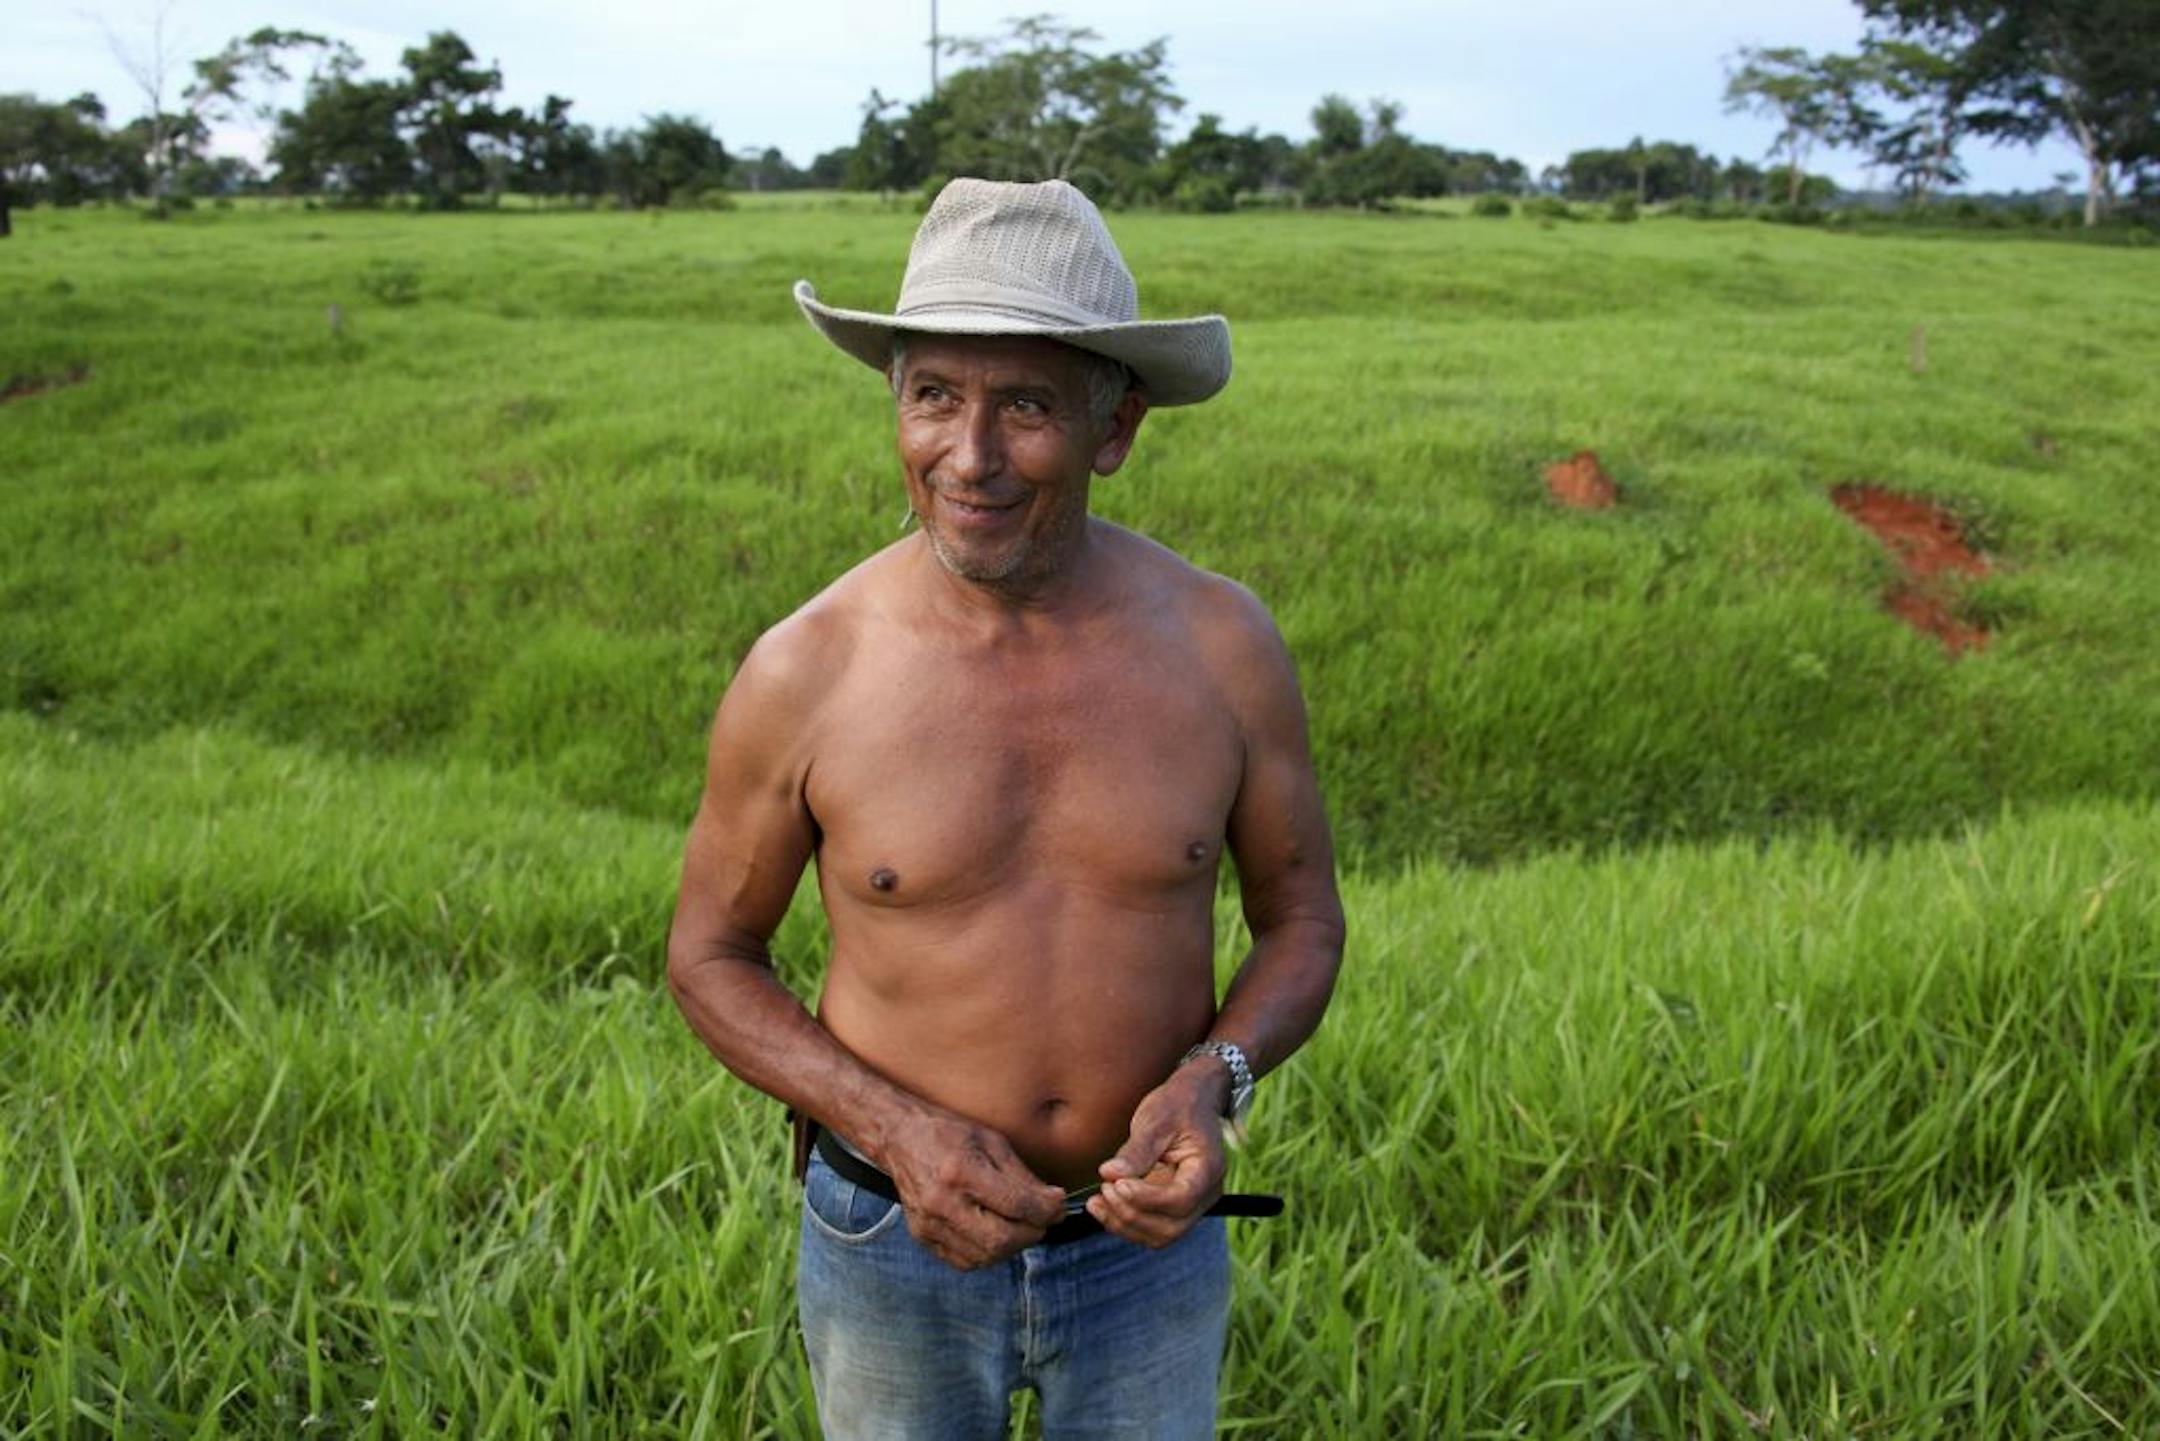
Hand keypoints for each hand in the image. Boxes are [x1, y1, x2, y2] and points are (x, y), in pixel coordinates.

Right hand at [880, 1107, 1064, 1270]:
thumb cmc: (950, 1133)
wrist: (900, 1139)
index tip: (1059, 1205)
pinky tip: (995, 1233)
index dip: (1047, 1210)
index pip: (1016, 1205)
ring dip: (1013, 1245)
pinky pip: (966, 1261)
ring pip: (986, 1256)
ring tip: (1020, 1225)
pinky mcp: (923, 1237)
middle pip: (1001, 1239)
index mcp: (961, 1172)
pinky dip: (989, 1253)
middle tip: (1043, 1219)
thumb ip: (1023, 1177)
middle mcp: (942, 1202)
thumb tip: (1054, 1203)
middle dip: (1033, 1232)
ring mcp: (929, 1224)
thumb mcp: (992, 1141)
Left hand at [1087, 1063, 1227, 1247]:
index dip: (1146, 1198)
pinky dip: (1125, 1223)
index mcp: (1208, 1168)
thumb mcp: (1156, 1119)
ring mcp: (1192, 1205)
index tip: (1116, 1183)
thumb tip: (1109, 1174)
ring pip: (1160, 1235)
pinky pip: (1151, 1229)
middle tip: (1104, 1189)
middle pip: (1171, 1226)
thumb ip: (1136, 1150)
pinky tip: (1102, 1206)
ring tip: (1097, 1201)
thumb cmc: (1177, 1106)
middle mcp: (1205, 1194)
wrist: (1192, 1102)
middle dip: (1132, 1214)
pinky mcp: (1174, 1208)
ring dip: (1125, 1224)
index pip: (1181, 1199)